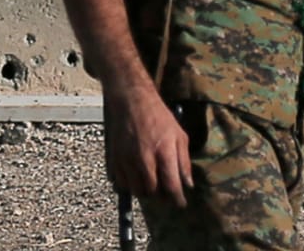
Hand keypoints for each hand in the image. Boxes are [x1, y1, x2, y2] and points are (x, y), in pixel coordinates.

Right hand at [103, 85, 192, 204]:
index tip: (180, 203)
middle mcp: (144, 158)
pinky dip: (131, 184)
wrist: (131, 99)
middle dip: (161, 197)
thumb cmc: (158, 116)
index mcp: (163, 151)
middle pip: (153, 192)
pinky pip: (123, 183)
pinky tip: (137, 176)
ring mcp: (128, 159)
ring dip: (146, 192)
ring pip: (137, 190)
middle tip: (166, 193)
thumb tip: (188, 184)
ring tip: (152, 185)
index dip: (177, 199)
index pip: (171, 186)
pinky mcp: (116, 158)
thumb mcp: (179, 135)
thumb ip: (184, 161)